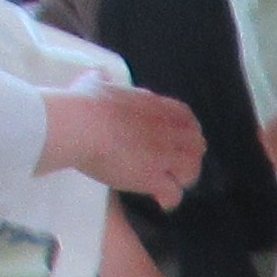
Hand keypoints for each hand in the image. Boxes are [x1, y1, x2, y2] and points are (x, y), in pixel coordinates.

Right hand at [45, 85, 206, 205]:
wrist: (81, 125)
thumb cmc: (82, 103)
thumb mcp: (95, 82)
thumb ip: (101, 79)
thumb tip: (98, 74)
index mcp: (154, 105)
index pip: (185, 116)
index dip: (185, 130)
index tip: (178, 139)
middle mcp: (165, 128)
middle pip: (196, 143)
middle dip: (189, 155)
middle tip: (176, 166)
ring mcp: (163, 153)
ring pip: (191, 168)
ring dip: (183, 177)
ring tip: (171, 185)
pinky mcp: (153, 176)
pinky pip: (174, 192)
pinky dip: (170, 199)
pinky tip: (162, 203)